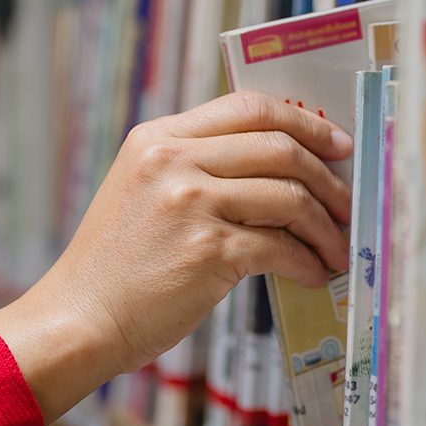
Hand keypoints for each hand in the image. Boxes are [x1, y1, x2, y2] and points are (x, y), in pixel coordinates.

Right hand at [0, 92, 353, 420]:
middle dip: (327, 177)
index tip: (336, 143)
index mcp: (159, 138)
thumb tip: (282, 170)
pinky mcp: (208, 251)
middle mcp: (174, 160)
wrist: (78, 319)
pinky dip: (307, 262)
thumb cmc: (117, 267)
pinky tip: (312, 274)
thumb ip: (196, 168)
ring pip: (289, 196)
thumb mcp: (143, 191)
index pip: (247, 106)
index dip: (303, 121)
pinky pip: (281, 247)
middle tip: (347, 203)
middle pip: (279, 146)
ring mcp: (191, 203)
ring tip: (336, 249)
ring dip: (325, 227)